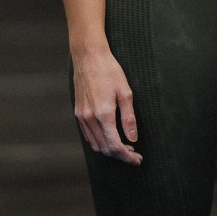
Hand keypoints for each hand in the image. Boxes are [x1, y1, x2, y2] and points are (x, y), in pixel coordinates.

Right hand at [71, 44, 140, 163]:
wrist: (88, 56)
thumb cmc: (109, 70)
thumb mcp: (125, 92)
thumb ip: (129, 118)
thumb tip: (133, 139)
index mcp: (103, 114)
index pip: (115, 145)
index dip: (127, 157)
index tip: (138, 159)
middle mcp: (90, 118)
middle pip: (104, 149)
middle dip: (120, 155)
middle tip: (134, 154)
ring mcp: (81, 116)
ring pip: (95, 144)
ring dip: (110, 150)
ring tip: (124, 146)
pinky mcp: (78, 112)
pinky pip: (88, 135)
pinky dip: (99, 142)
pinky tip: (110, 137)